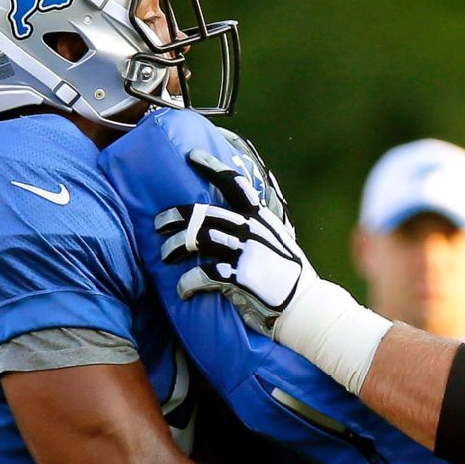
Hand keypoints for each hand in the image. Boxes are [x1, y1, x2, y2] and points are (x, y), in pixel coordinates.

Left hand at [157, 148, 392, 393]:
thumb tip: (243, 216)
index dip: (211, 168)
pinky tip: (183, 289)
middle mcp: (251, 230)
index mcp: (260, 218)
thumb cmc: (291, 275)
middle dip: (175, 215)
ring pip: (197, 239)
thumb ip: (259, 226)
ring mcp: (245, 252)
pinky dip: (187, 282)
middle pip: (203, 213)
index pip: (234, 184)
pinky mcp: (239, 278)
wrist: (305, 306)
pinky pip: (203, 274)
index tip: (192, 157)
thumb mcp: (278, 241)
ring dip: (174, 247)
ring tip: (164, 254)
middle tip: (159, 221)